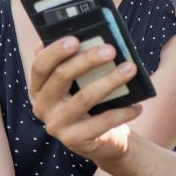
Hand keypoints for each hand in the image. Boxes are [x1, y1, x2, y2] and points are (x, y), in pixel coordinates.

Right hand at [29, 37, 142, 165]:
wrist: (102, 140)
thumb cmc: (91, 100)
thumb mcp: (81, 80)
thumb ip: (76, 60)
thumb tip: (86, 35)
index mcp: (39, 87)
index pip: (40, 66)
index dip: (55, 51)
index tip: (76, 39)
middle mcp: (42, 106)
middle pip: (61, 77)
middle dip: (88, 60)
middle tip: (111, 49)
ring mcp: (56, 125)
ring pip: (84, 98)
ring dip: (110, 81)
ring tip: (131, 69)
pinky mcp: (74, 141)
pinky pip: (101, 122)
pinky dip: (122, 112)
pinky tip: (137, 105)